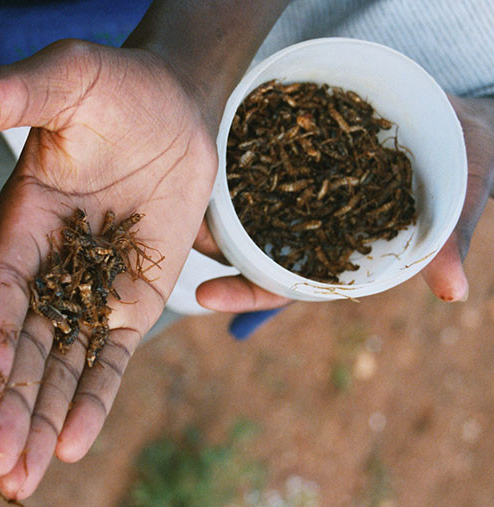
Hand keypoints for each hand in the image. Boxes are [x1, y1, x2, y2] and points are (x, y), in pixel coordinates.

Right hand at [0, 40, 217, 499]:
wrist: (174, 109)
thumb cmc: (115, 89)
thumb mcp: (66, 79)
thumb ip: (11, 95)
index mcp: (21, 222)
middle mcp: (47, 267)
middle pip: (22, 346)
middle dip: (8, 404)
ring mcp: (88, 290)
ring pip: (60, 365)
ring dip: (39, 419)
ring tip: (17, 480)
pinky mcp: (130, 303)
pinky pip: (109, 357)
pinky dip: (92, 398)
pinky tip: (72, 444)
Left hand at [193, 95, 493, 310]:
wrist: (454, 115)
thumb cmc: (461, 160)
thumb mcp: (460, 196)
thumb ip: (448, 240)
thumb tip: (454, 290)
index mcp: (336, 251)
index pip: (285, 283)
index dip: (248, 292)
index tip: (205, 296)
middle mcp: (309, 222)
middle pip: (250, 245)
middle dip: (212, 247)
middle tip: (168, 243)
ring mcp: (299, 186)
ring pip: (247, 201)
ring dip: (212, 203)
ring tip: (172, 196)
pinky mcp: (296, 148)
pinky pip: (258, 155)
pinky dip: (233, 157)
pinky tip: (202, 148)